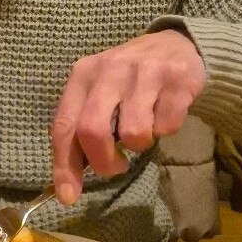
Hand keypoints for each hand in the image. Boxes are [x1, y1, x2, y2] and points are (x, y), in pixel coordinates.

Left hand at [51, 30, 205, 203]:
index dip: (64, 166)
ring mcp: (144, 71)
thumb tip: (69, 180)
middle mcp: (109, 69)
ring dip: (141, 143)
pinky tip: (165, 112)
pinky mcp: (176, 78)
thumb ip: (82, 126)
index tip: (68, 196)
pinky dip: (166, 129)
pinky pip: (166, 126)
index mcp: (82, 75)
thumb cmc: (129, 79)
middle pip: (93, 131)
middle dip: (104, 162)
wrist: (177, 45)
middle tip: (116, 167)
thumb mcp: (99, 93)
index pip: (64, 126)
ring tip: (144, 128)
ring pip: (134, 133)